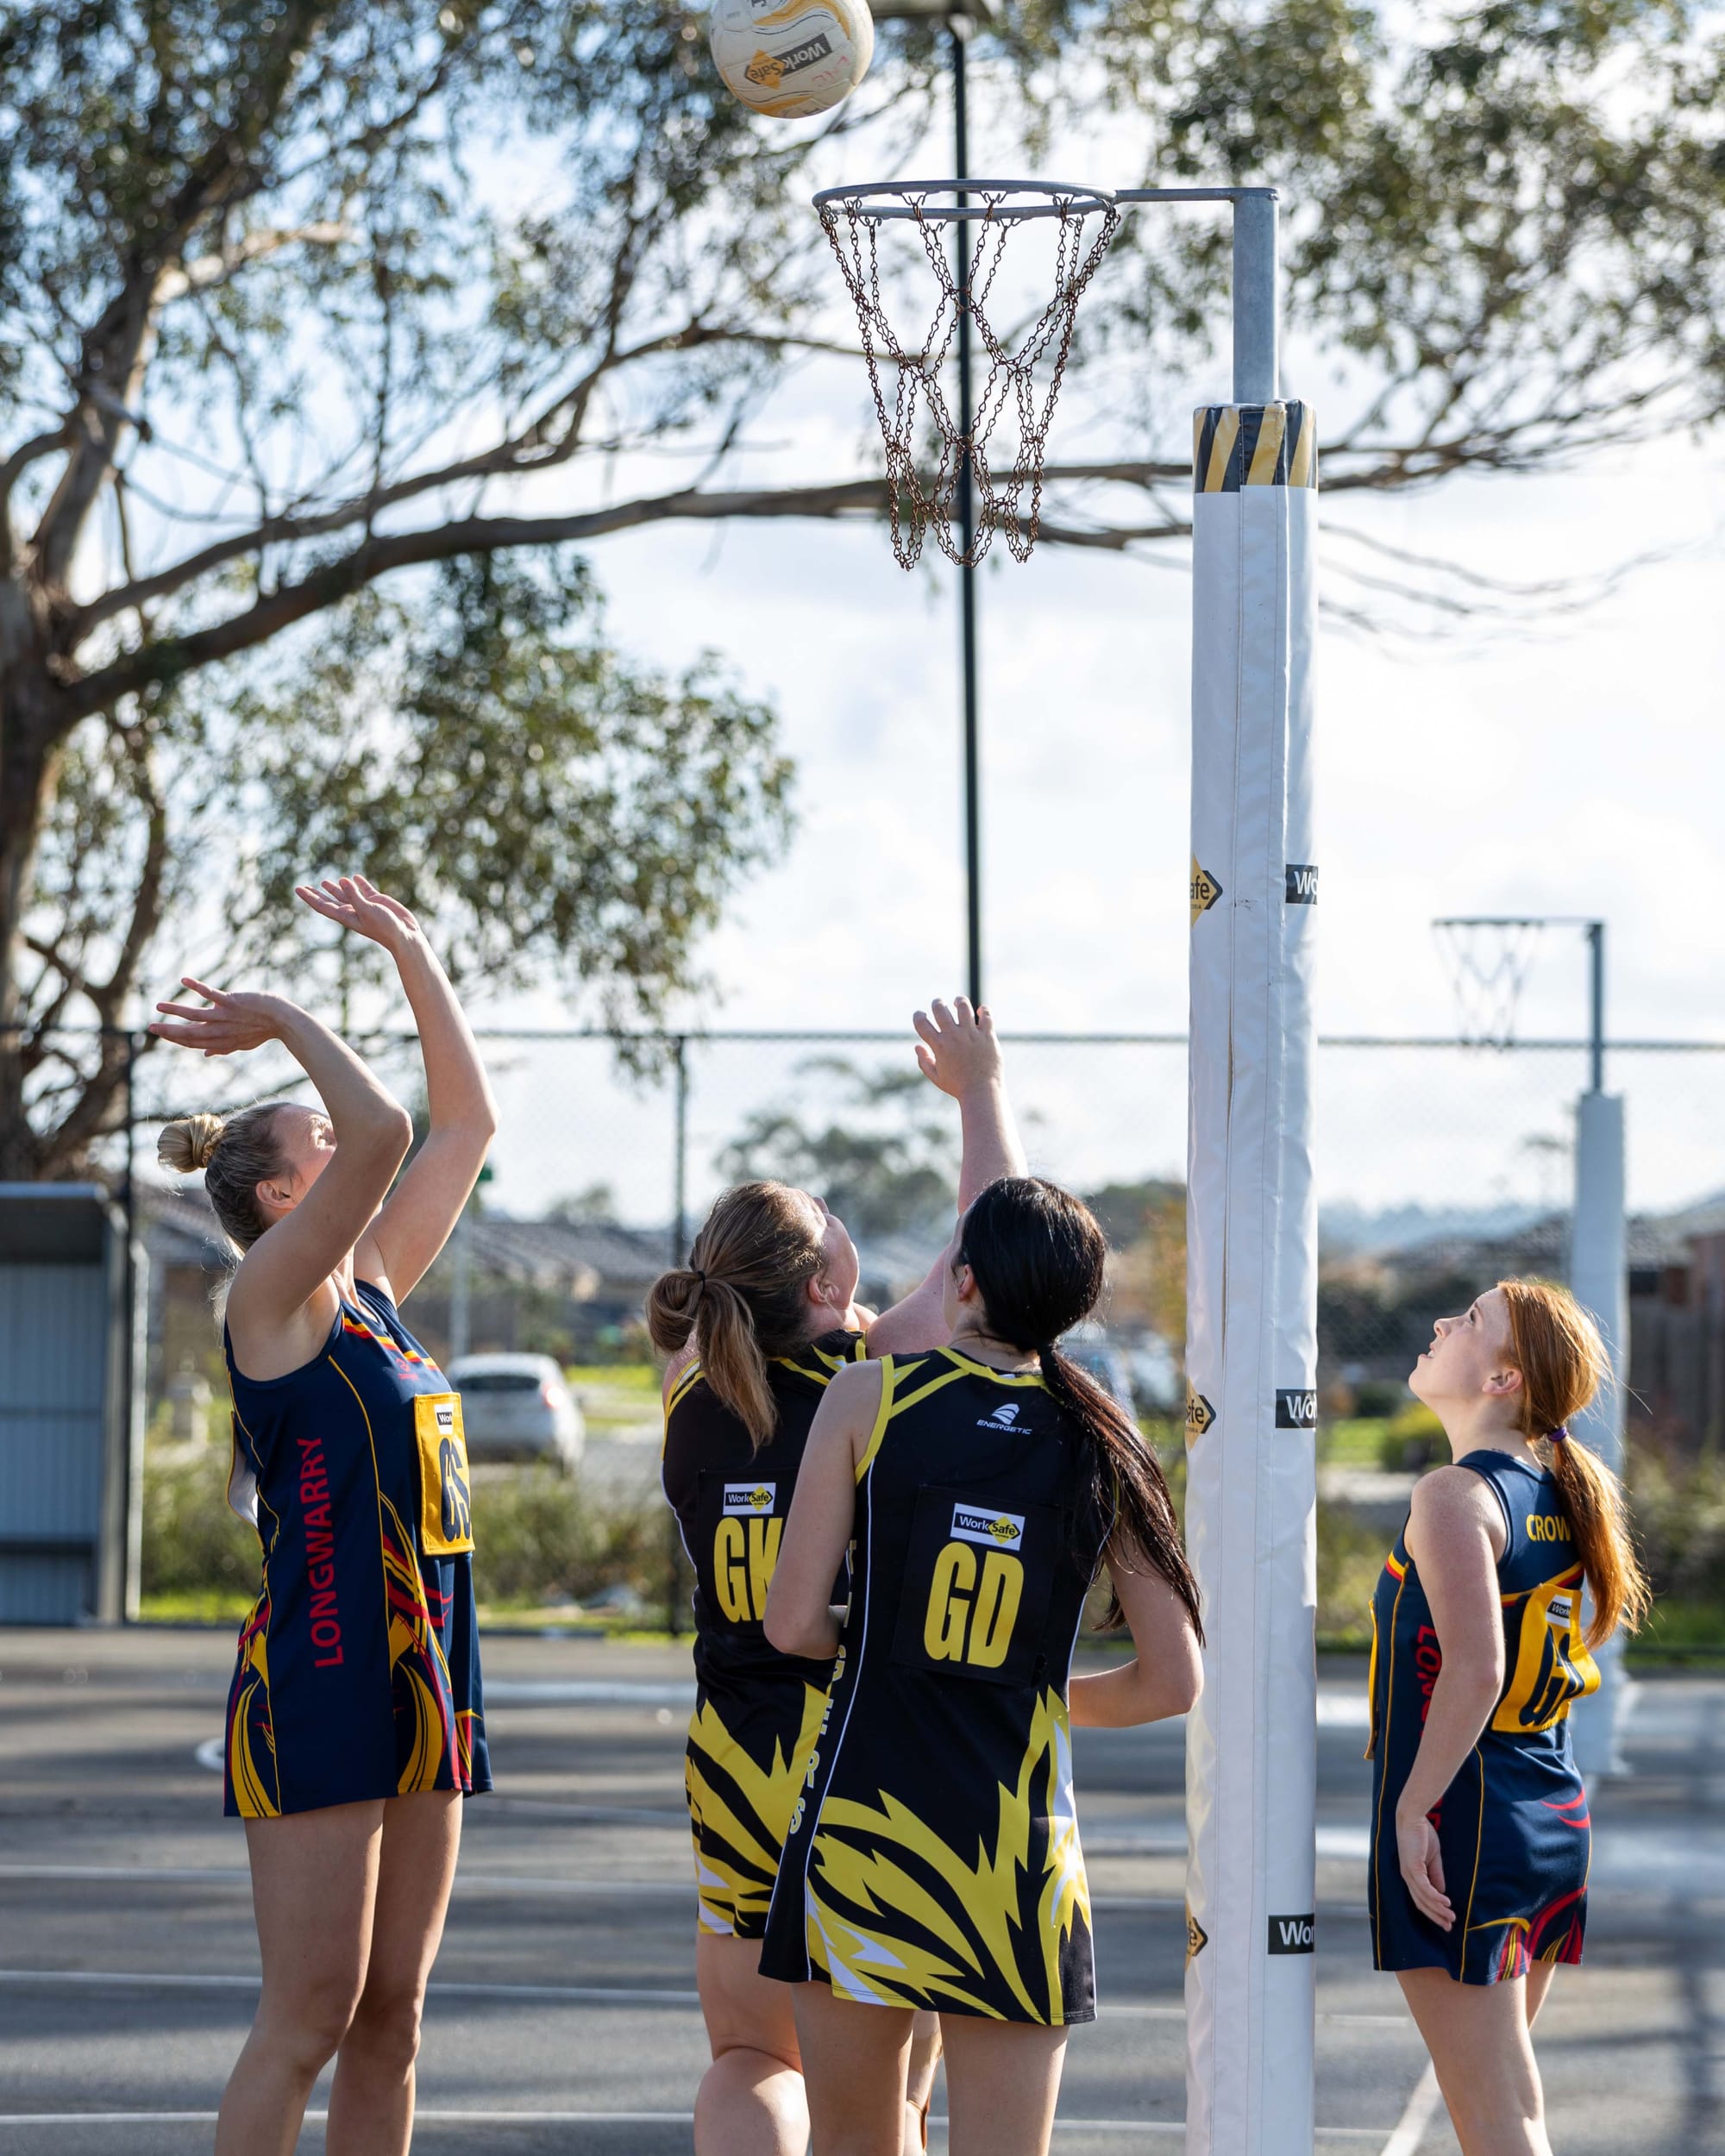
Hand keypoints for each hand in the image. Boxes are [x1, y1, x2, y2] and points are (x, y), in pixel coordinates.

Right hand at [149, 981, 293, 1057]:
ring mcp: (224, 1016)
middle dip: (168, 1030)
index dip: (176, 1039)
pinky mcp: (231, 1002)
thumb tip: (205, 1054)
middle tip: (150, 1027)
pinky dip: (196, 987)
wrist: (283, 1021)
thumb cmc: (262, 1031)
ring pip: (194, 1014)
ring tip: (159, 1006)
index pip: (193, 1042)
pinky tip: (183, 980)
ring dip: (174, 1010)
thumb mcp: (240, 1043)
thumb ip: (221, 1048)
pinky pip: (211, 994)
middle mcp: (219, 1031)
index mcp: (220, 1041)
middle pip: (189, 1033)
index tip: (161, 1033)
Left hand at [294, 873, 421, 951]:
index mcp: (346, 916)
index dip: (309, 897)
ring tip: (325, 881)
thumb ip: (354, 895)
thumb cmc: (384, 927)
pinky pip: (364, 890)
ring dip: (335, 888)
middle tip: (304, 887)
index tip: (298, 888)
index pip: (322, 905)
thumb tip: (343, 880)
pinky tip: (354, 877)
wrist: (404, 935)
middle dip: (317, 894)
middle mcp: (352, 911)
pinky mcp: (377, 901)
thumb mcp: (367, 909)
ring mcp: (364, 906)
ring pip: (346, 894)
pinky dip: (358, 883)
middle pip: (330, 900)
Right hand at [913, 998, 1001, 1099]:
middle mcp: (954, 1037)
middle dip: (936, 1003)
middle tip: (938, 1004)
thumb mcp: (936, 1077)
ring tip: (957, 1003)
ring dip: (959, 1001)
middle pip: (940, 1009)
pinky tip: (980, 1012)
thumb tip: (917, 1046)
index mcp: (939, 1046)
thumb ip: (924, 1061)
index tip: (920, 1015)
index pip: (921, 1022)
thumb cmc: (958, 1086)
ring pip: (963, 1007)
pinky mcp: (987, 1036)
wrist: (981, 1092)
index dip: (918, 1016)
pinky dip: (983, 1010)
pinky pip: (986, 1016)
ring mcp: (972, 1035)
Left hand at [1396, 1807, 1453, 1930]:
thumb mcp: (1432, 1858)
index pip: (1421, 1899)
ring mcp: (1409, 1873)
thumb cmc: (1422, 1834)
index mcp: (1411, 1875)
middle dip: (1436, 1916)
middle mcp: (1408, 1877)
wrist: (1413, 1816)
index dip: (1433, 1911)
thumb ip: (1436, 1875)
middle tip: (1449, 1927)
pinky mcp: (1413, 1867)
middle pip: (1421, 1903)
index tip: (1446, 1921)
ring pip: (1424, 1898)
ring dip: (1438, 1910)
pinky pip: (1425, 1887)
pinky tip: (1446, 1903)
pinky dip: (1436, 1897)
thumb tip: (1442, 1893)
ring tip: (1451, 1917)